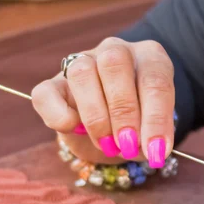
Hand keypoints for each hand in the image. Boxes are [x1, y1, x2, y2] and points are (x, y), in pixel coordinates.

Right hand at [31, 38, 174, 167]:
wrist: (114, 131)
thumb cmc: (142, 125)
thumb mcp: (155, 129)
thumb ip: (154, 136)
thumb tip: (153, 150)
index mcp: (150, 58)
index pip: (155, 80)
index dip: (157, 118)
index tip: (156, 151)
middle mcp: (117, 52)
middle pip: (115, 64)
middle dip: (124, 112)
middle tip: (128, 146)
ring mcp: (82, 62)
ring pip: (82, 72)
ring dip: (96, 115)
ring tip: (108, 145)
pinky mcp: (53, 84)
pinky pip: (46, 93)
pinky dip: (59, 114)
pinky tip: (73, 129)